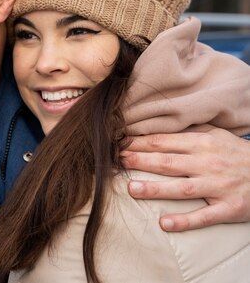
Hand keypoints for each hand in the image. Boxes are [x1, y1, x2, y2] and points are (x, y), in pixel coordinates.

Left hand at [121, 126, 249, 231]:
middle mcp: (208, 164)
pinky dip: (185, 220)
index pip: (163, 142)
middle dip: (140, 161)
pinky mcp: (229, 208)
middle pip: (168, 162)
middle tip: (117, 162)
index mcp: (202, 143)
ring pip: (182, 188)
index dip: (138, 143)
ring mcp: (218, 186)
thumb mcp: (215, 136)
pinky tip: (165, 223)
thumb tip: (154, 129)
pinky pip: (204, 216)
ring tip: (132, 189)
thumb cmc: (237, 154)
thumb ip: (187, 132)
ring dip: (155, 189)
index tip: (117, 144)